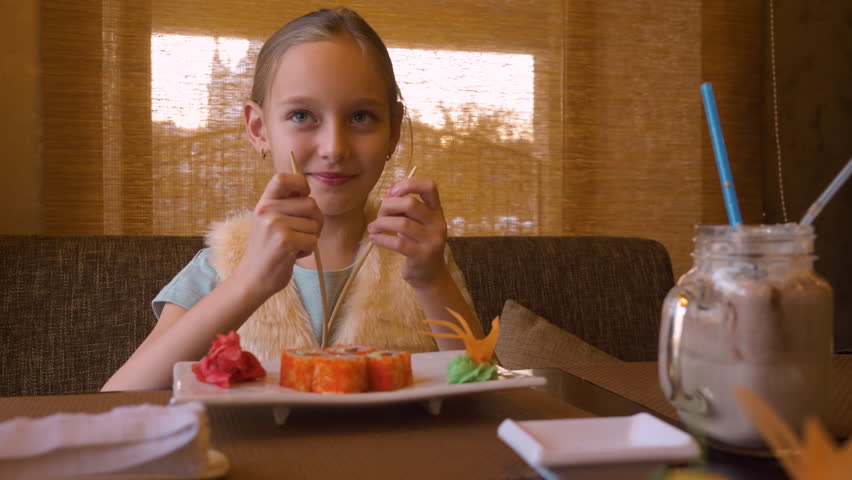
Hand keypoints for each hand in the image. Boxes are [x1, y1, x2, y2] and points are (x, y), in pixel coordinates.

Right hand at [232, 173, 322, 299]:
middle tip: (301, 234)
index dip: (300, 183)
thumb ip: (286, 206)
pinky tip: (292, 255)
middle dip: (315, 221)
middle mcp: (267, 210)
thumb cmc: (268, 251)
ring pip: (315, 224)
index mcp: (264, 202)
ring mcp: (275, 224)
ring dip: (310, 238)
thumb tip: (310, 193)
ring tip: (293, 246)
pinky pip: (313, 240)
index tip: (304, 195)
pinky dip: (308, 251)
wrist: (252, 279)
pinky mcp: (285, 241)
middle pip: (311, 204)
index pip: (283, 178)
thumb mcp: (270, 221)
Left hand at [367, 177, 447, 288]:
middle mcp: (438, 223)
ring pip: (402, 224)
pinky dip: (382, 239)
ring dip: (381, 223)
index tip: (391, 192)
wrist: (430, 275)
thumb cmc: (418, 244)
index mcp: (436, 211)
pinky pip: (398, 243)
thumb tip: (388, 193)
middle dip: (388, 206)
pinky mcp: (423, 256)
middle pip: (411, 204)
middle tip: (379, 215)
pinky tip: (374, 238)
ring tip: (372, 228)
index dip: (409, 184)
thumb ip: (404, 209)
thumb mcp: (416, 223)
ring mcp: (432, 240)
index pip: (429, 187)